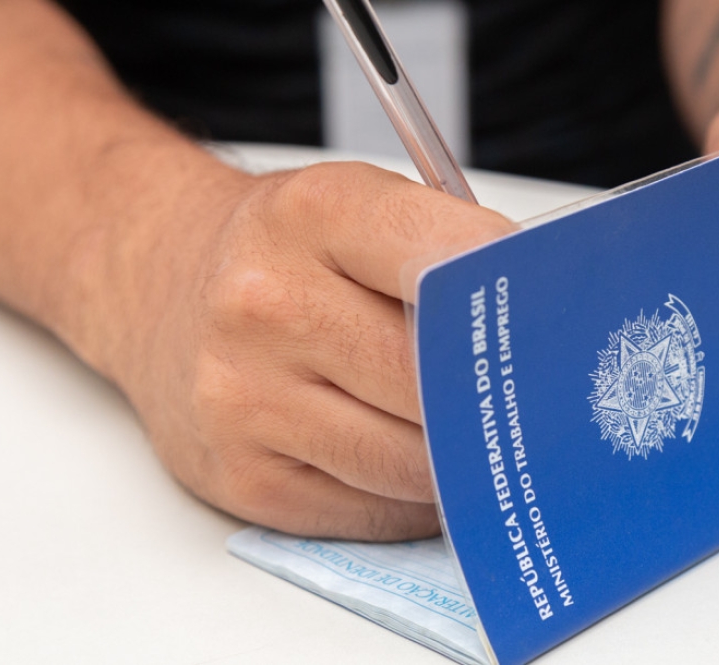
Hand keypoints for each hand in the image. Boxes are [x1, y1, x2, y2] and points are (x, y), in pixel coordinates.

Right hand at [111, 162, 512, 539]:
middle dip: (494, 397)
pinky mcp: (241, 478)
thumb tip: (547, 323)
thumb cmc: (283, 252)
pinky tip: (417, 467)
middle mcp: (266, 304)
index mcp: (314, 215)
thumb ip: (445, 249)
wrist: (161, 285)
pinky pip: (372, 511)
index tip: (557, 324)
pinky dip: (413, 499)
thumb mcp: (356, 206)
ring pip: (411, 462)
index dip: (513, 302)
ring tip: (475, 432)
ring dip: (459, 458)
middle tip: (541, 400)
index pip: (450, 264)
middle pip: (435, 380)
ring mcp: (245, 398)